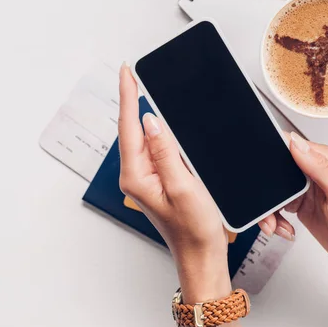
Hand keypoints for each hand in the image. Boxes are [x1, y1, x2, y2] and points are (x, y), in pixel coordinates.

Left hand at [117, 64, 229, 301]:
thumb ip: (165, 152)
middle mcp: (135, 175)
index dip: (127, 95)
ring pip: (143, 138)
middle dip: (132, 99)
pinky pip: (154, 148)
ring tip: (145, 87)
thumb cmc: (194, 228)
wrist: (201, 255)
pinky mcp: (157, 179)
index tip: (126, 71)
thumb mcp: (184, 186)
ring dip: (144, 114)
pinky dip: (157, 131)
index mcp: (136, 175)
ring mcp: (145, 177)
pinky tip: (162, 121)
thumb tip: (150, 120)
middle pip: (131, 129)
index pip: (128, 126)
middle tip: (135, 72)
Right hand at [259, 132, 327, 280]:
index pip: (287, 145)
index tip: (261, 173)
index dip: (269, 154)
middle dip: (263, 191)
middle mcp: (309, 170)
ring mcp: (302, 189)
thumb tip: (295, 142)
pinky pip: (274, 208)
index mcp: (321, 159)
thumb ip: (318, 166)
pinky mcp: (297, 205)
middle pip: (272, 170)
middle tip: (266, 211)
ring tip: (274, 227)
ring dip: (267, 211)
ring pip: (270, 191)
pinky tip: (284, 229)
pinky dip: (274, 220)